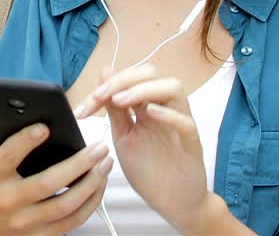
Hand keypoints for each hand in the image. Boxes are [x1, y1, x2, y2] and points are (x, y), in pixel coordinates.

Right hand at [0, 120, 113, 235]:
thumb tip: (0, 106)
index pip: (8, 157)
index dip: (26, 141)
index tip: (45, 126)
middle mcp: (8, 201)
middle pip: (47, 183)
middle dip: (77, 164)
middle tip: (99, 147)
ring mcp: (25, 221)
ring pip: (65, 205)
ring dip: (91, 184)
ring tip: (106, 164)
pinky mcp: (40, 235)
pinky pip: (72, 222)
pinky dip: (90, 204)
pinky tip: (99, 185)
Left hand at [72, 64, 211, 231]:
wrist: (172, 203)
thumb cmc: (149, 170)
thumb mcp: (123, 136)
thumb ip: (114, 109)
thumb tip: (104, 75)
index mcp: (147, 107)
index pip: (130, 79)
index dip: (106, 85)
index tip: (86, 105)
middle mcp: (165, 109)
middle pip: (151, 75)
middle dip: (122, 80)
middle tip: (101, 96)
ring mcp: (180, 124)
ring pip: (173, 88)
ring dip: (142, 90)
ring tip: (120, 101)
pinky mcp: (192, 144)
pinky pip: (185, 122)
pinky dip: (168, 114)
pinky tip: (149, 113)